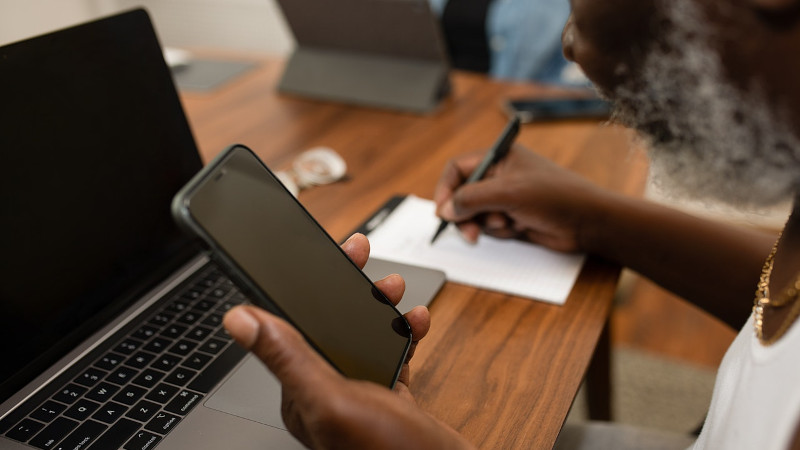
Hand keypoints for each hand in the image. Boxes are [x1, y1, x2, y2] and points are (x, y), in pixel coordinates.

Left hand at [223, 233, 473, 448]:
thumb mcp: (333, 399)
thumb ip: (288, 358)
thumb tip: (239, 320)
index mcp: (304, 393)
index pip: (294, 327)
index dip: (307, 286)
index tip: (324, 254)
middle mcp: (328, 393)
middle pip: (330, 325)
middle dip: (348, 288)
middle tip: (361, 256)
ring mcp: (361, 396)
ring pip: (362, 336)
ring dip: (377, 307)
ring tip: (395, 288)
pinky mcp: (391, 400)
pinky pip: (393, 355)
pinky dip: (404, 334)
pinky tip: (417, 323)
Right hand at [434, 144, 609, 251]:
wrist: (587, 222)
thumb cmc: (556, 197)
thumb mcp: (508, 193)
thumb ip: (471, 199)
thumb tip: (445, 209)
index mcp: (499, 157)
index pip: (458, 169)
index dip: (446, 189)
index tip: (443, 211)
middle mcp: (500, 175)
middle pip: (463, 194)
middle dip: (465, 214)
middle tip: (469, 231)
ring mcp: (506, 197)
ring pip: (475, 214)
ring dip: (486, 223)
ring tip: (508, 223)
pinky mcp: (513, 217)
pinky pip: (490, 226)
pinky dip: (500, 231)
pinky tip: (520, 228)